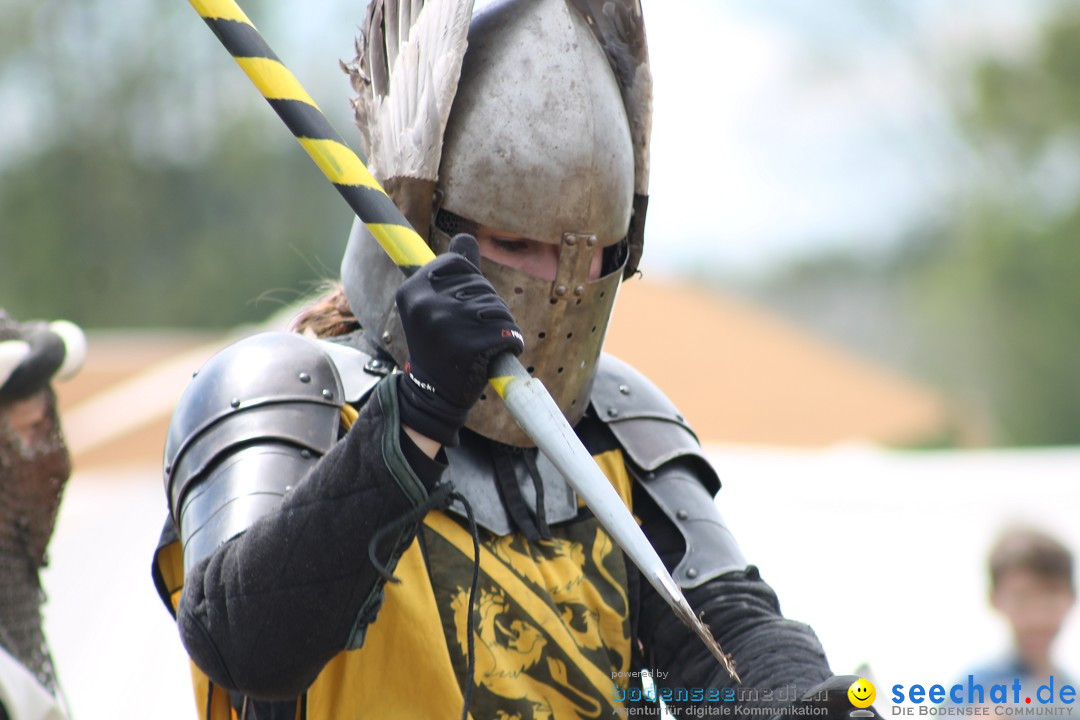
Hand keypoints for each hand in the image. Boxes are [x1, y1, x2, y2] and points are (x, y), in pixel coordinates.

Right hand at [395, 234, 523, 445]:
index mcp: (411, 290)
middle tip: (469, 332)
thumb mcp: (434, 306)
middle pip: (481, 285)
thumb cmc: (439, 345)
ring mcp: (447, 325)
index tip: (460, 306)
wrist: (433, 393)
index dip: (470, 283)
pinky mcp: (470, 346)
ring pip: (498, 308)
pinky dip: (511, 343)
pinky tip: (495, 354)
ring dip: (501, 325)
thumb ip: (452, 273)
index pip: (458, 263)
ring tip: (481, 344)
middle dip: (487, 307)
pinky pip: (508, 332)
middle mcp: (425, 304)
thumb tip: (465, 236)